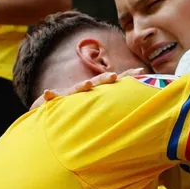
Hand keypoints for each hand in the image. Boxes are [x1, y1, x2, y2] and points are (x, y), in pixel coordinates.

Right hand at [30, 68, 144, 108]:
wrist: (48, 116)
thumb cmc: (75, 115)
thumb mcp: (96, 111)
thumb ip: (114, 110)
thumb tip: (139, 113)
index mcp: (95, 94)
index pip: (113, 83)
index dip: (127, 77)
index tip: (141, 72)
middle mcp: (82, 92)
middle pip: (96, 83)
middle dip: (105, 78)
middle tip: (114, 76)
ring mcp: (66, 96)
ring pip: (74, 90)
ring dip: (81, 86)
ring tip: (88, 84)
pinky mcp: (51, 103)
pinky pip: (50, 100)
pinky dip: (49, 96)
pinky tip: (48, 93)